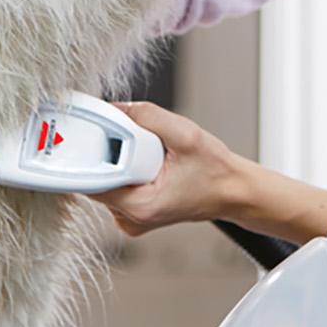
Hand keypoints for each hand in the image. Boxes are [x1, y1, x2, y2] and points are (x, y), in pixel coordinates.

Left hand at [98, 100, 248, 236]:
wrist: (233, 191)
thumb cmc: (216, 172)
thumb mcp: (185, 135)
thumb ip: (147, 116)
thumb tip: (115, 108)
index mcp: (139, 207)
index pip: (92, 179)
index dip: (95, 150)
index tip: (106, 133)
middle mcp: (130, 218)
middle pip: (96, 177)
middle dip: (113, 152)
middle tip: (144, 145)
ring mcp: (131, 218)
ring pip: (106, 179)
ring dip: (122, 160)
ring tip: (152, 157)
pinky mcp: (134, 212)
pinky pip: (115, 184)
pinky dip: (127, 169)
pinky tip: (149, 165)